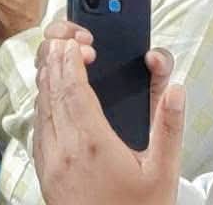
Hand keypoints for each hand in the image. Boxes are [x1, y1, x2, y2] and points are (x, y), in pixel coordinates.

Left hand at [32, 23, 183, 204]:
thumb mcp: (164, 172)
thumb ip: (170, 126)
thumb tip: (174, 88)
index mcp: (92, 143)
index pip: (71, 86)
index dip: (71, 57)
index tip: (79, 42)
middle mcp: (63, 148)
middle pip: (50, 88)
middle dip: (57, 57)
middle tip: (70, 40)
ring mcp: (49, 161)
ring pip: (40, 106)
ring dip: (48, 78)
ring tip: (62, 60)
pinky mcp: (44, 172)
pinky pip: (37, 126)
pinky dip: (44, 103)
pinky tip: (56, 98)